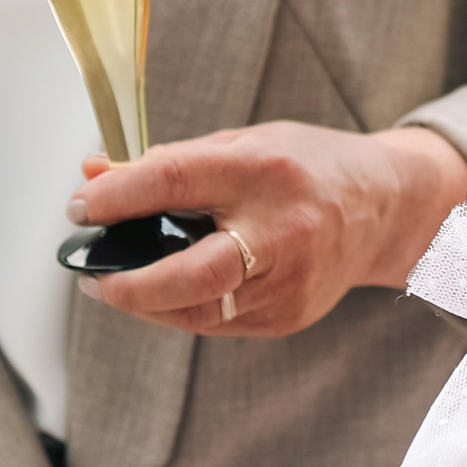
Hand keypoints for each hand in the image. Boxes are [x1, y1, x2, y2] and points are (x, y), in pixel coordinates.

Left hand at [67, 122, 466, 336]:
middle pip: (190, 274)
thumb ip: (172, 163)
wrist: (385, 209)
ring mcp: (287, 283)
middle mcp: (280, 231)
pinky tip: (165, 289)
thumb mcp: (244, 145)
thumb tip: (95, 176)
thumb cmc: (308, 167)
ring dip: (143, 300)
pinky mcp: (287, 316)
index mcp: (265, 171)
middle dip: (127, 282)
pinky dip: (180, 307)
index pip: (174, 181)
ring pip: (195, 310)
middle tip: (91, 273)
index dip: (116, 196)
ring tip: (115, 282)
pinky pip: (215, 321)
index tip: (81, 204)